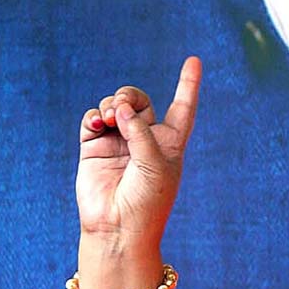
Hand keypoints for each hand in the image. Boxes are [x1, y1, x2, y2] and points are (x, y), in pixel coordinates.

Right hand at [76, 57, 201, 251]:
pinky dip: (95, 116)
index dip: (188, 84)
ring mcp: (119, 142)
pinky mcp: (94, 147)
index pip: (182, 107)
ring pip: (114, 106)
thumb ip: (140, 131)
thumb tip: (117, 108)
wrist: (118, 228)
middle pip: (139, 100)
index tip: (194, 60)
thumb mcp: (154, 163)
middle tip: (122, 106)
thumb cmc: (147, 200)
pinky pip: (93, 119)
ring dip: (111, 105)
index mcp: (170, 143)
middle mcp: (145, 139)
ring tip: (109, 119)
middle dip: (129, 95)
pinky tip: (98, 123)